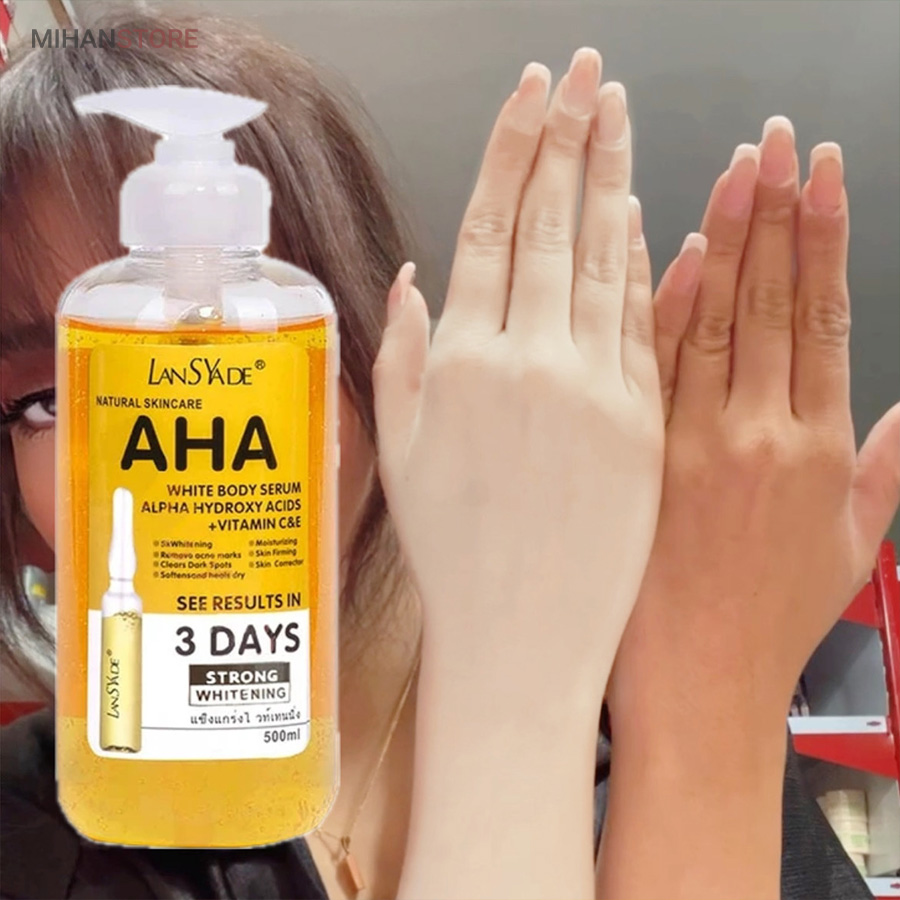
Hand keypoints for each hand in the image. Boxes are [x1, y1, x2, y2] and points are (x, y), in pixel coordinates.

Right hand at [375, 49, 662, 898]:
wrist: (522, 631)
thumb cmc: (454, 550)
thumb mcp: (397, 449)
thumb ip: (403, 353)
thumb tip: (417, 277)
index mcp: (463, 359)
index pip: (494, 224)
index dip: (515, 148)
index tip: (533, 91)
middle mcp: (530, 359)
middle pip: (555, 221)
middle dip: (570, 133)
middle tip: (586, 71)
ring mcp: (594, 385)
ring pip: (606, 255)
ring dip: (614, 175)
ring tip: (618, 113)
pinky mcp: (643, 416)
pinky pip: (642, 318)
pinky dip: (643, 258)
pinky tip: (644, 210)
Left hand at [613, 117, 899, 727]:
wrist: (692, 683)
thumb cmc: (769, 622)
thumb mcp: (853, 550)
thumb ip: (890, 470)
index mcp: (816, 447)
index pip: (825, 314)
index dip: (826, 237)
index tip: (822, 174)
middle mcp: (755, 433)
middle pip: (770, 300)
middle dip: (776, 211)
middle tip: (775, 142)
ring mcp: (686, 442)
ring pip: (710, 317)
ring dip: (722, 237)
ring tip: (731, 170)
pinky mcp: (632, 457)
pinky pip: (644, 365)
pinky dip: (655, 304)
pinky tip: (658, 248)